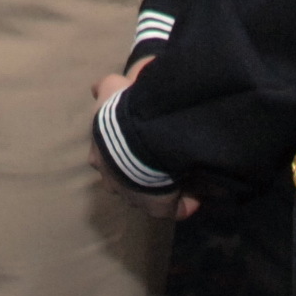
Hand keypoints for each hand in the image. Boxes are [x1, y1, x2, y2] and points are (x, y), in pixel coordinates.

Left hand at [90, 58, 196, 218]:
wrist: (137, 140)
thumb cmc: (121, 115)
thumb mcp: (111, 89)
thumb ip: (104, 87)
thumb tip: (98, 87)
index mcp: (100, 156)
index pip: (110, 158)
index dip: (124, 152)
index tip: (141, 144)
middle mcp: (112, 181)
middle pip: (126, 180)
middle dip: (141, 172)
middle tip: (162, 160)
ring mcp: (134, 198)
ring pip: (148, 195)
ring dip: (163, 186)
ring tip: (182, 173)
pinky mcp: (157, 209)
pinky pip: (175, 208)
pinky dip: (187, 202)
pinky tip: (198, 190)